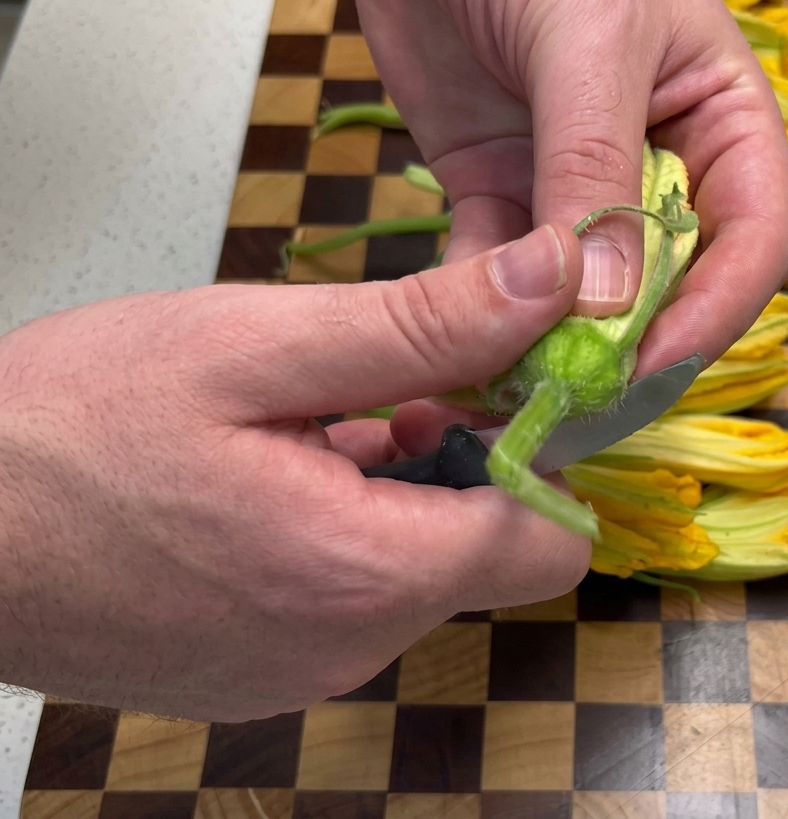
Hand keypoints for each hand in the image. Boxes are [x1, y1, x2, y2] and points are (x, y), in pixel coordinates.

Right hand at [0, 227, 589, 720]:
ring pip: (417, 570)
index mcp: (362, 572)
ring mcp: (301, 670)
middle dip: (463, 463)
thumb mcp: (255, 345)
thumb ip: (423, 324)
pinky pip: (352, 597)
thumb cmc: (68, 428)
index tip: (506, 385)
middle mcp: (346, 646)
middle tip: (389, 389)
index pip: (547, 542)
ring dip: (398, 489)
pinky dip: (346, 530)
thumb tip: (553, 281)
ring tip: (315, 424)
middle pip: (484, 553)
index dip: (545, 452)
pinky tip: (279, 474)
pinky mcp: (260, 671)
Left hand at [344, 0, 787, 374]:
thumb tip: (606, 300)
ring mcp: (572, 186)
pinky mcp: (497, 192)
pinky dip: (479, 318)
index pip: (751, 242)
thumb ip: (596, 167)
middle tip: (574, 405)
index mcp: (720, 120)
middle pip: (666, 286)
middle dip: (626, 349)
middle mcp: (658, 166)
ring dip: (545, 349)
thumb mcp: (588, 36)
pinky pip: (498, 274)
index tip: (651, 363)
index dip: (715, 312)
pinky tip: (453, 353)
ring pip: (578, 296)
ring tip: (508, 400)